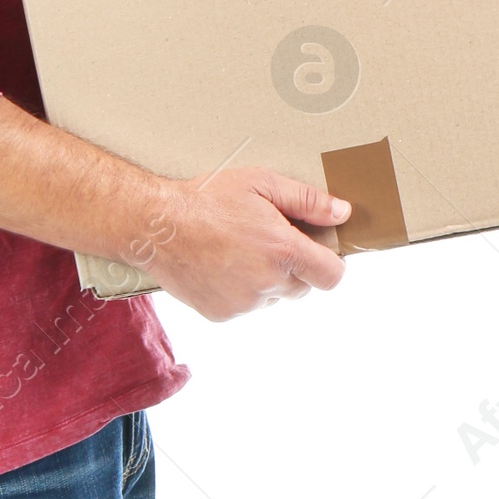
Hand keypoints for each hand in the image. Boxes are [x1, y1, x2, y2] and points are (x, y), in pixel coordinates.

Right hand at [138, 169, 347, 320]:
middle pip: (302, 287)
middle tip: (266, 243)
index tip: (319, 254)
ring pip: (272, 298)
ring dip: (265, 281)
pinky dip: (240, 291)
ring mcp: (244, 303)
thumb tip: (341, 213)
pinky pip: (245, 307)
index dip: (331, 265)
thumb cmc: (207, 198)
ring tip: (237, 252)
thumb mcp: (260, 183)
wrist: (157, 226)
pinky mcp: (222, 314)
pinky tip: (221, 267)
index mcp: (282, 249)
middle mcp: (267, 282)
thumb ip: (307, 200)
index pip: (332, 276)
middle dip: (293, 268)